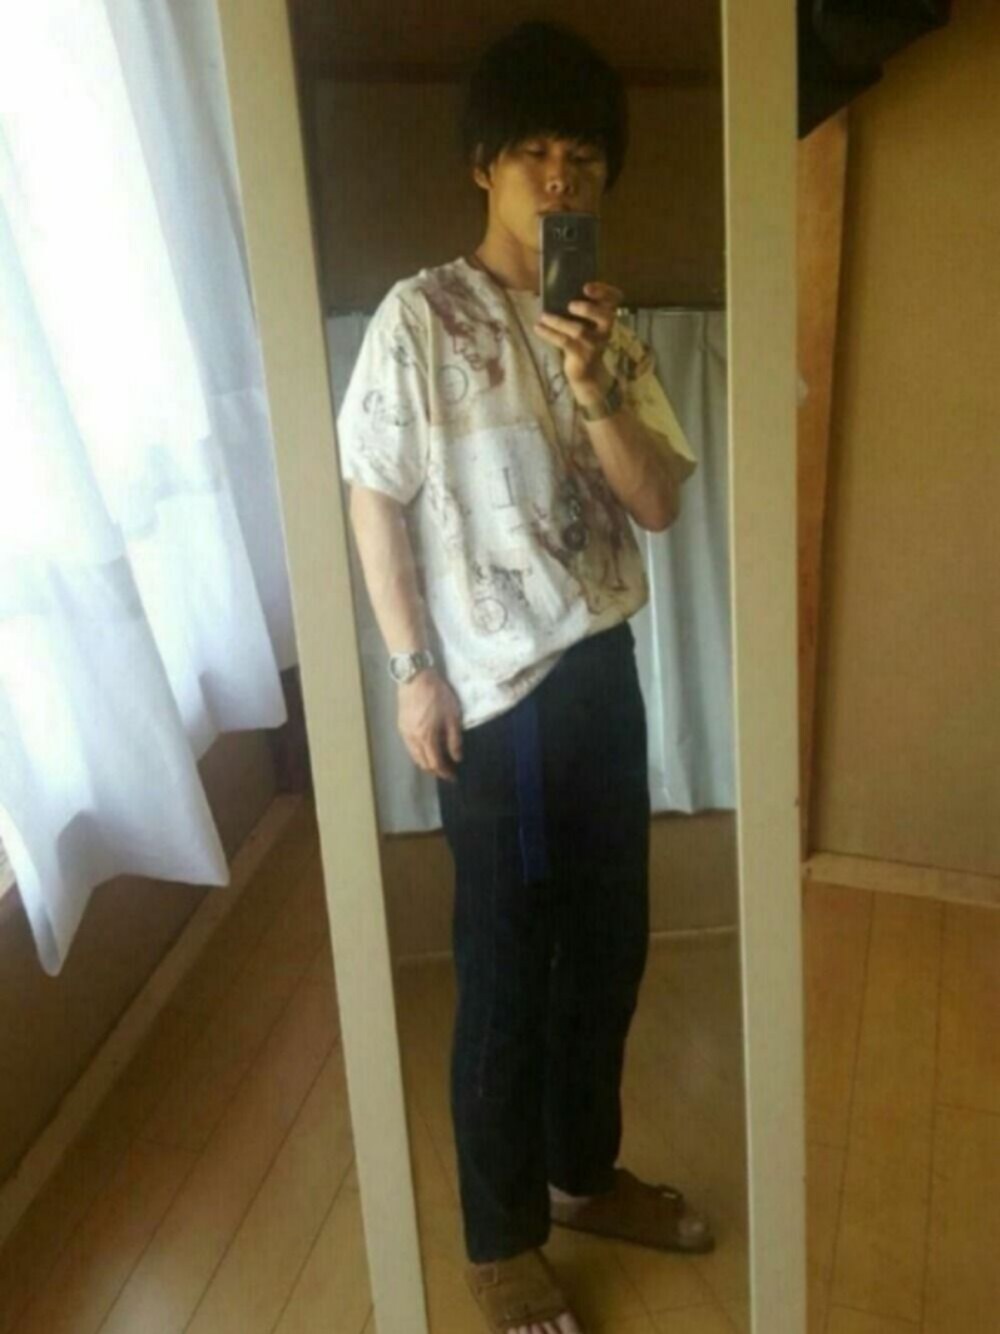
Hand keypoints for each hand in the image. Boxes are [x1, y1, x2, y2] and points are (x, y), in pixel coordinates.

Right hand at [397, 669, 463, 781]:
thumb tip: (457, 758)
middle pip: (423, 763)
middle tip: (446, 772)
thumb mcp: (452, 716)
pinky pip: (409, 747)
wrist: (415, 676)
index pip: (435, 763)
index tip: (453, 777)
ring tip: (437, 763)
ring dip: (426, 763)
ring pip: (414, 756)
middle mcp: (412, 739)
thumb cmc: (437, 694)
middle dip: (435, 770)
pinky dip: (418, 753)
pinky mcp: (400, 725)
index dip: (445, 773)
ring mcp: (404, 732)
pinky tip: (426, 749)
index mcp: (426, 738)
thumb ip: (454, 739)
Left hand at [534, 280, 623, 400]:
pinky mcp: (582, 356)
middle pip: (605, 316)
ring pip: (579, 331)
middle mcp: (605, 329)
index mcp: (606, 316)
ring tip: (543, 316)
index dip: (605, 291)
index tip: (586, 286)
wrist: (586, 372)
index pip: (615, 299)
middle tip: (570, 305)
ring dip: (559, 322)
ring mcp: (594, 344)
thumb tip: (552, 286)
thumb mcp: (584, 321)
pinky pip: (565, 343)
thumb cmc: (582, 340)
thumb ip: (578, 305)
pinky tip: (537, 327)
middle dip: (588, 309)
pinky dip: (549, 334)